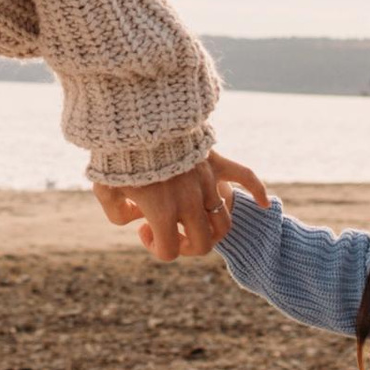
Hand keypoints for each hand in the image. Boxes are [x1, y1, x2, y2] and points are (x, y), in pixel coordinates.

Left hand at [97, 153, 270, 261]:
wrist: (134, 117)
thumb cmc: (117, 155)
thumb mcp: (106, 189)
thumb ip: (118, 214)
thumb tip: (139, 219)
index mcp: (162, 212)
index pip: (169, 252)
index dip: (155, 248)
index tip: (143, 228)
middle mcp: (189, 202)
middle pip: (203, 243)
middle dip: (187, 246)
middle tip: (171, 231)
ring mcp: (205, 183)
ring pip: (223, 222)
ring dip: (211, 229)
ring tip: (194, 220)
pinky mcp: (213, 162)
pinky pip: (245, 176)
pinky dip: (256, 191)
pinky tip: (264, 204)